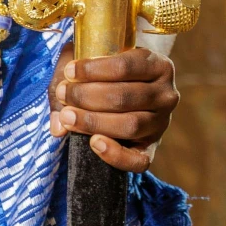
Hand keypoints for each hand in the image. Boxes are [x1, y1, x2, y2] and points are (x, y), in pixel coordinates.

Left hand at [49, 48, 177, 172]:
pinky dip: (115, 155)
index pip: (126, 66)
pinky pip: (139, 161)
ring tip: (67, 117)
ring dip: (93, 122)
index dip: (94, 70)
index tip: (70, 72)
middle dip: (87, 96)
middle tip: (63, 94)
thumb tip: (59, 125)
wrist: (129, 91)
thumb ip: (69, 82)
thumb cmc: (106, 74)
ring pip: (130, 125)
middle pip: (125, 97)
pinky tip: (94, 143)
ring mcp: (162, 123)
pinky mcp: (153, 148)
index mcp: (158, 66)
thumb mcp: (91, 65)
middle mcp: (166, 94)